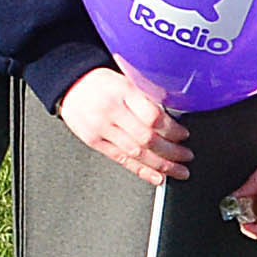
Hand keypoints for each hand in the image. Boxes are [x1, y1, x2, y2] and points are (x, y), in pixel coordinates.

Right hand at [57, 64, 193, 187]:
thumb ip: (147, 98)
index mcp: (123, 91)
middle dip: (171, 151)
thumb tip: (173, 120)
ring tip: (178, 171)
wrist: (70, 85)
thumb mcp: (127, 80)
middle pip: (146, 138)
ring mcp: (101, 128)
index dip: (172, 130)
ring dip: (161, 165)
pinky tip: (157, 177)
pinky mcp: (94, 142)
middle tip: (187, 156)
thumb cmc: (101, 83)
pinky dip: (142, 171)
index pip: (153, 116)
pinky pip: (121, 160)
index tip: (184, 135)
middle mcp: (111, 111)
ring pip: (136, 153)